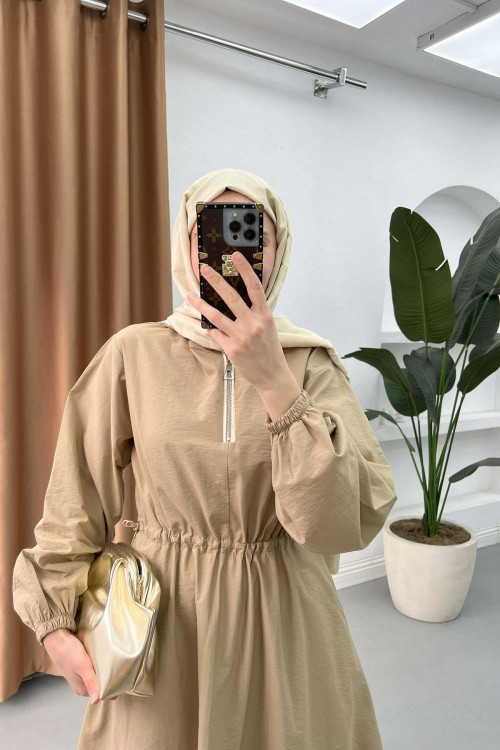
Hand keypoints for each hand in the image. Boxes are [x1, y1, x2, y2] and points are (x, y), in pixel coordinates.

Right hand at [43, 628, 117, 702]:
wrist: (56, 638)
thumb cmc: (69, 651)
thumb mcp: (82, 667)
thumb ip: (90, 683)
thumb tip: (96, 701)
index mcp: (83, 690)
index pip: (104, 694)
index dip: (114, 687)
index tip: (124, 678)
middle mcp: (82, 685)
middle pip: (102, 686)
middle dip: (112, 679)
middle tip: (122, 668)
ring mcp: (81, 676)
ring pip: (99, 677)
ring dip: (106, 672)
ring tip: (115, 663)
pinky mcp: (81, 667)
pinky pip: (95, 670)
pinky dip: (100, 666)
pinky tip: (105, 660)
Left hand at [187, 252, 288, 389]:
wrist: (272, 374)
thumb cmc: (269, 349)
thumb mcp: (268, 326)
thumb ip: (256, 312)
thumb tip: (237, 296)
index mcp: (265, 315)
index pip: (255, 287)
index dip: (245, 270)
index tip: (236, 256)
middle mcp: (253, 324)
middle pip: (231, 297)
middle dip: (215, 281)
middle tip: (204, 269)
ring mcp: (241, 337)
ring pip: (216, 315)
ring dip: (200, 304)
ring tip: (190, 295)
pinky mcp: (231, 349)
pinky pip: (215, 333)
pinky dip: (209, 327)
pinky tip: (204, 323)